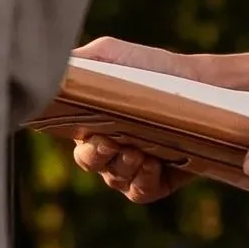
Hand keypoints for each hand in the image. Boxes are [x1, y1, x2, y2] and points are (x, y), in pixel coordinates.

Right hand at [68, 37, 248, 204]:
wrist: (202, 86)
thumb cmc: (152, 69)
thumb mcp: (111, 55)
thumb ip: (77, 62)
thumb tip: (47, 67)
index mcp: (93, 123)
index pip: (74, 142)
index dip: (81, 144)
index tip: (95, 135)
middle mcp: (110, 149)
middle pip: (90, 163)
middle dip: (98, 156)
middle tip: (113, 142)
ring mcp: (134, 167)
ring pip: (115, 179)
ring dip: (123, 167)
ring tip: (139, 152)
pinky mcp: (158, 181)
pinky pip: (140, 192)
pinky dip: (142, 182)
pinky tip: (153, 166)